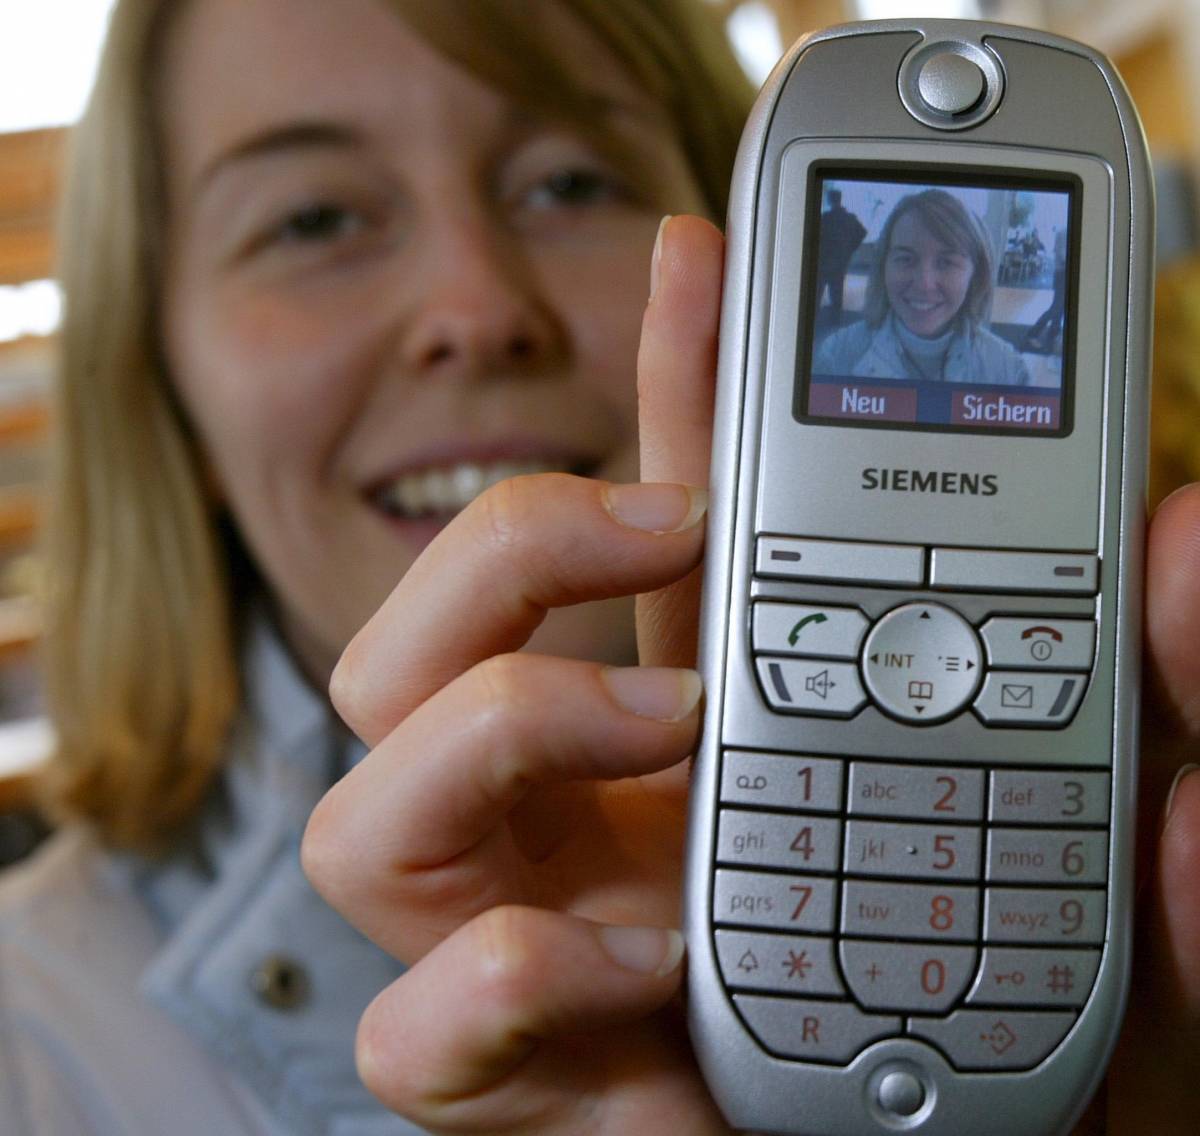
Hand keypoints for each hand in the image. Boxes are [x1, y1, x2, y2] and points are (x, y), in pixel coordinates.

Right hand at [302, 214, 1199, 1133]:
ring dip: (496, 737)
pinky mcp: (516, 1093)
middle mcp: (575, 830)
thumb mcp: (1076, 824)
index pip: (626, 544)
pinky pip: (417, 1032)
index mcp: (687, 743)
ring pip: (365, 820)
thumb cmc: (1008, 1016)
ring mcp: (528, 950)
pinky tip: (651, 972)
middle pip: (411, 656)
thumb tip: (1189, 549)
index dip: (641, 393)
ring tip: (667, 739)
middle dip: (506, 548)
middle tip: (668, 532)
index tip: (696, 257)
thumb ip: (1131, 699)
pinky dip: (514, 981)